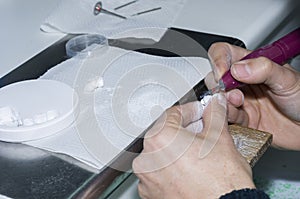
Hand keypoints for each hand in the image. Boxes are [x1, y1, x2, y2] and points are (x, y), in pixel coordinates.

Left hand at [132, 94, 254, 198]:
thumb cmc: (221, 182)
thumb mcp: (220, 138)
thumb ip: (215, 114)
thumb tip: (215, 104)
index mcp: (159, 138)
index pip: (173, 114)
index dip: (191, 110)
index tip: (201, 112)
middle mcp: (146, 158)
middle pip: (166, 134)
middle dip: (185, 130)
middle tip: (203, 131)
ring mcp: (147, 178)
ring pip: (162, 154)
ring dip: (178, 149)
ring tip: (198, 153)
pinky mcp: (151, 193)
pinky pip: (160, 172)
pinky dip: (172, 168)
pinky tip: (190, 170)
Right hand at [206, 42, 299, 149]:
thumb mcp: (288, 79)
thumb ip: (264, 69)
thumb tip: (238, 68)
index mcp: (252, 65)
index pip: (224, 53)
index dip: (218, 60)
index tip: (222, 73)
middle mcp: (242, 82)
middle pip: (214, 78)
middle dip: (219, 86)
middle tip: (233, 93)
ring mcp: (240, 101)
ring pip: (217, 100)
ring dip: (224, 104)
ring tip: (240, 105)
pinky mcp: (240, 119)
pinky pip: (225, 119)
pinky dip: (229, 119)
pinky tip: (242, 118)